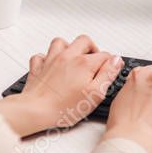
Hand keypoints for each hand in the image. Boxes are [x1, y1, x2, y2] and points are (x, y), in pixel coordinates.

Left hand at [0, 35, 122, 136]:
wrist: (35, 111)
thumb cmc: (64, 107)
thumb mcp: (95, 94)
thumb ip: (108, 74)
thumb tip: (116, 61)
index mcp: (83, 63)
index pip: (104, 55)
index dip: (111, 62)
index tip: (112, 69)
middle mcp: (67, 57)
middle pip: (84, 41)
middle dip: (92, 48)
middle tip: (95, 60)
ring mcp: (51, 60)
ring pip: (61, 42)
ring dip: (69, 47)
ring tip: (74, 58)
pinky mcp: (38, 68)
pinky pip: (41, 56)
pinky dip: (47, 57)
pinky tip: (52, 64)